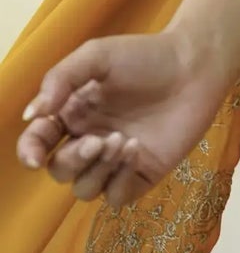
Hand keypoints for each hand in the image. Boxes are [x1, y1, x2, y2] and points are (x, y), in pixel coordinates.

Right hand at [15, 31, 231, 209]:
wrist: (195, 64)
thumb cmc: (146, 56)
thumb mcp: (97, 56)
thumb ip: (60, 79)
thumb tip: (31, 116)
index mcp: (73, 114)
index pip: (39, 143)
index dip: (30, 153)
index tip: (35, 158)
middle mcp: (90, 139)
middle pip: (61, 170)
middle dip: (73, 160)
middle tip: (99, 139)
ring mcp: (116, 160)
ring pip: (85, 189)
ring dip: (96, 171)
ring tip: (122, 140)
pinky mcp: (144, 173)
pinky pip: (117, 196)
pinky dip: (119, 181)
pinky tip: (135, 151)